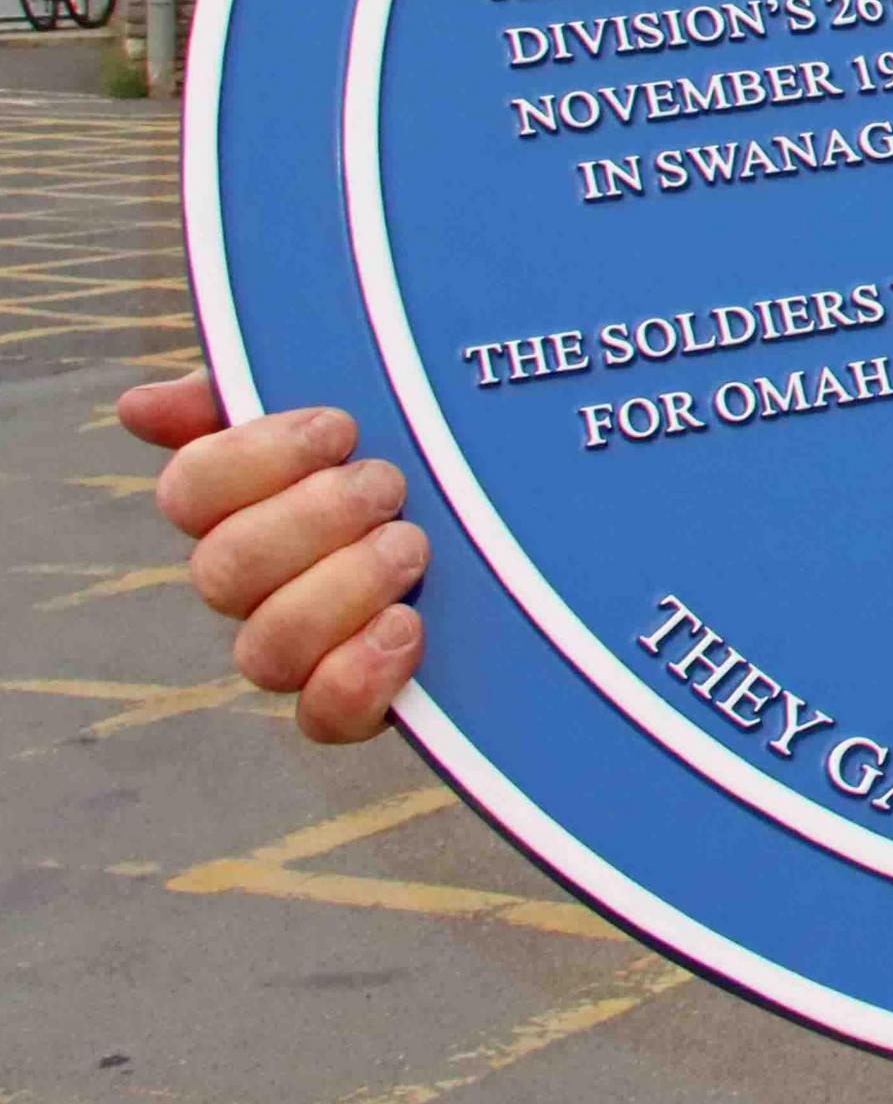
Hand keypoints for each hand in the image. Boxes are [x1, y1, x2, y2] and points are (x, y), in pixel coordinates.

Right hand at [120, 371, 426, 743]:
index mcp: (247, 502)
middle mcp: (261, 581)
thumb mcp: (361, 392)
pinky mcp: (360, 700)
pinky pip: (322, 719)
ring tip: (413, 547)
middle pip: (224, 570)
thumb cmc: (428, 442)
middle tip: (390, 486)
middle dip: (311, 521)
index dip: (253, 459)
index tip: (340, 427)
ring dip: (340, 591)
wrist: (539, 511)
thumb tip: (142, 407)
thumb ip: (256, 384)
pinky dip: (357, 678)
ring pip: (264, 650)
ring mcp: (307, 646)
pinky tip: (408, 627)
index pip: (190, 491)